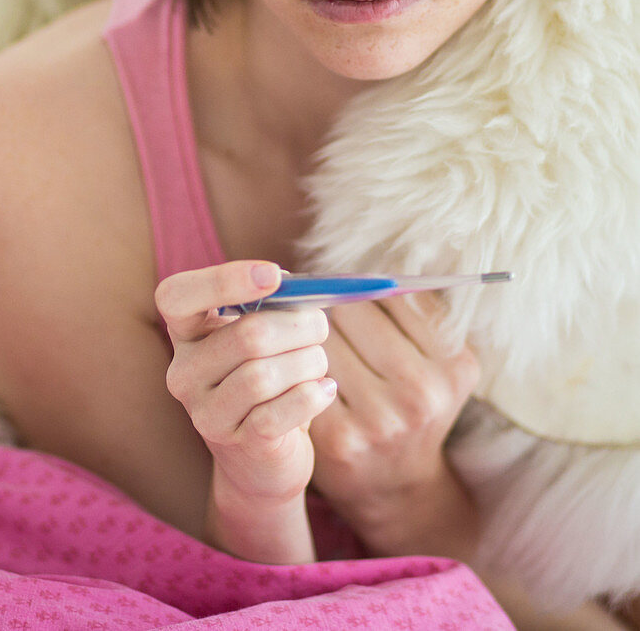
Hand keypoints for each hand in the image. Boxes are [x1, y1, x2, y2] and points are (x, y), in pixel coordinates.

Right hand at [154, 260, 336, 560]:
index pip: (176, 296)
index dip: (222, 280)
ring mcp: (205, 413)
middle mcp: (184, 372)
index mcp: (186, 332)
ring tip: (318, 364)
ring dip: (308, 362)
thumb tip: (303, 290)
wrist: (263, 459)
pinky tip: (325, 389)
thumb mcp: (265, 334)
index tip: (274, 275)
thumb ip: (275, 305)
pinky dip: (311, 395)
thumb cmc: (270, 376)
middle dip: (299, 325)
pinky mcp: (237, 445)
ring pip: (265, 374)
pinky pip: (277, 412)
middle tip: (321, 325)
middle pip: (247, 335)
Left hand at [309, 290, 479, 555]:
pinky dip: (298, 364)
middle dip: (329, 302)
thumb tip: (376, 265)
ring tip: (301, 331)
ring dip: (307, 330)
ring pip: (323, 340)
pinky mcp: (339, 439)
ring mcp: (380, 420)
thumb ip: (417, 311)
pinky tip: (297, 365)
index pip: (393, 294)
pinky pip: (306, 376)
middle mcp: (422, 393)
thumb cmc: (413, 404)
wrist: (396, 487)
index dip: (363, 287)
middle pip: (351, 311)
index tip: (349, 289)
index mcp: (454, 365)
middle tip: (316, 303)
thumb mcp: (438, 361)